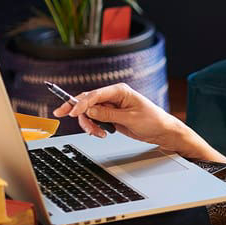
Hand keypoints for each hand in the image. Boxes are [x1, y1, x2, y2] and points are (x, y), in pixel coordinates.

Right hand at [52, 82, 186, 150]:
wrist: (162, 131)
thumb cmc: (153, 120)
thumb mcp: (130, 118)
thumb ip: (109, 114)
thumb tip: (90, 111)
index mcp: (120, 91)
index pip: (95, 94)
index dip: (80, 103)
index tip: (71, 112)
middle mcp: (113, 96)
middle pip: (86, 101)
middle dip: (77, 111)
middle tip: (63, 116)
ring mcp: (110, 106)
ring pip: (88, 112)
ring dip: (88, 123)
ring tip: (98, 133)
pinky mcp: (110, 116)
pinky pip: (94, 119)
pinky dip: (93, 127)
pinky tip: (100, 133)